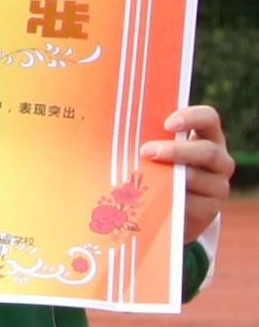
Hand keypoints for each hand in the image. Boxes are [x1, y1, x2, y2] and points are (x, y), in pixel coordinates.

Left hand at [143, 104, 232, 232]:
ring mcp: (218, 185)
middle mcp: (219, 160)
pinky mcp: (211, 209)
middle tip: (146, 151)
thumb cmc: (159, 169)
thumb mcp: (158, 151)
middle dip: (176, 151)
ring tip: (145, 176)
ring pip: (197, 178)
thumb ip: (148, 138)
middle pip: (207, 151)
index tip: (167, 123)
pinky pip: (193, 203)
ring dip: (170, 176)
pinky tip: (152, 197)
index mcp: (207, 137)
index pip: (208, 118)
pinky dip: (171, 199)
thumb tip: (106, 124)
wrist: (172, 209)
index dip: (192, 117)